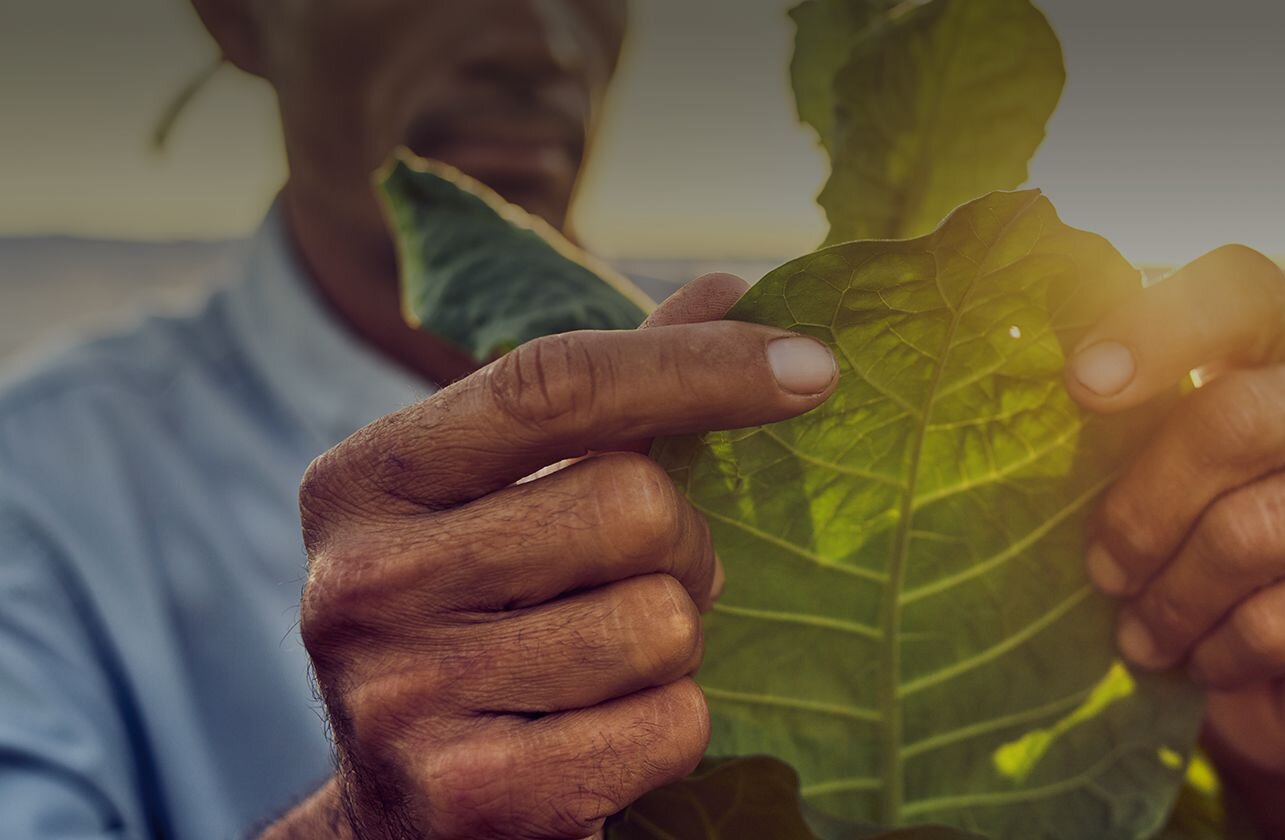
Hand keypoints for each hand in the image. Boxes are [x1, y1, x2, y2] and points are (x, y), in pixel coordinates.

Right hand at [293, 275, 838, 839]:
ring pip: (660, 623)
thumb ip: (613, 395)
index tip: (813, 368)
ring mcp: (401, 699)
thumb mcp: (513, 499)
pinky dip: (670, 729)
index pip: (552, 383)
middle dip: (682, 545)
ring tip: (612, 663)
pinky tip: (604, 735)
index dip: (698, 368)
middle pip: (630, 504)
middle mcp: (359, 582)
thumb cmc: (487, 622)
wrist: (404, 816)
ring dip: (674, 646)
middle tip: (653, 577)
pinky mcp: (469, 798)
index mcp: (365, 480)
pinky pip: (668, 726)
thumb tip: (731, 284)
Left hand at [1066, 246, 1284, 783]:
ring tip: (1142, 637)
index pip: (1240, 289)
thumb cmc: (1198, 545)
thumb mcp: (1153, 466)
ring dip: (1170, 603)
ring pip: (1247, 535)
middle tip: (1101, 573)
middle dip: (1141, 513)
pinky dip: (1220, 654)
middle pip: (1232, 420)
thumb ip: (1122, 413)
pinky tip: (1208, 661)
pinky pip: (1280, 620)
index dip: (1158, 328)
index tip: (1082, 385)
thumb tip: (1060, 367)